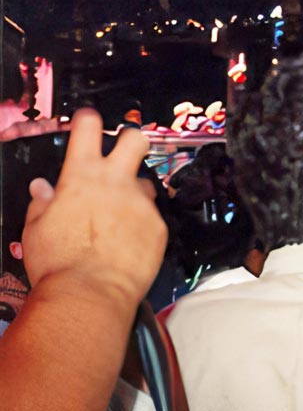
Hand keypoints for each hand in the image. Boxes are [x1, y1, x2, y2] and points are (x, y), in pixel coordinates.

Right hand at [20, 109, 165, 307]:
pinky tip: (128, 241)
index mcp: (81, 177)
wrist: (89, 292)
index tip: (88, 118)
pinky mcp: (158, 225)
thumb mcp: (36, 228)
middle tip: (123, 151)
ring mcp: (141, 203)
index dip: (88, 119)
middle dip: (130, 139)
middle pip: (135, 140)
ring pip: (145, 182)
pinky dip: (141, 224)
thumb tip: (43, 188)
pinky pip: (152, 216)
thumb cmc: (58, 263)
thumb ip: (43, 203)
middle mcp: (115, 183)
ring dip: (134, 192)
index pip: (87, 130)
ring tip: (119, 215)